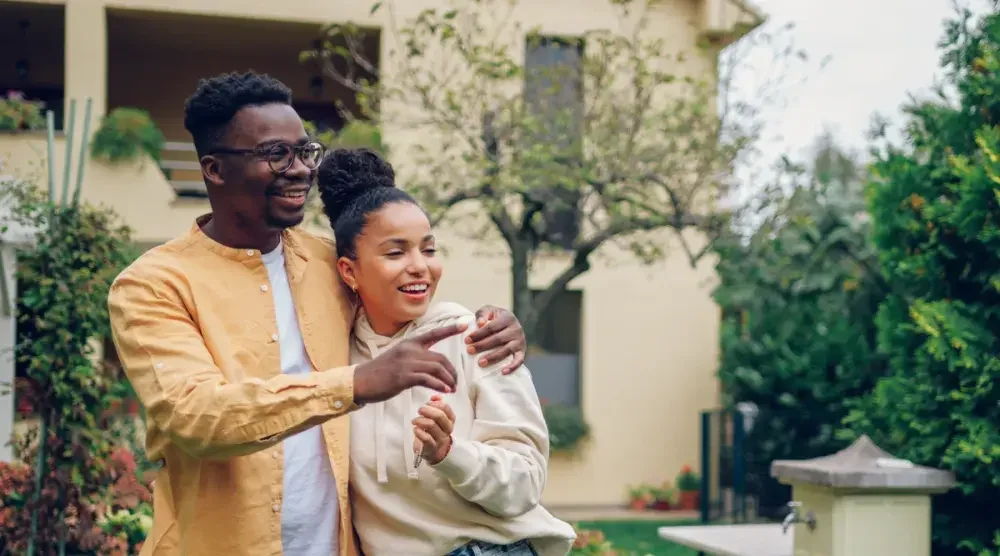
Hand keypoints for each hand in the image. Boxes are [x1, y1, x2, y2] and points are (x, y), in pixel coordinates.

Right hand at [353, 323, 467, 404]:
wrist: (361, 381)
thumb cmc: (380, 373)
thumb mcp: (398, 358)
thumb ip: (414, 358)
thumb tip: (431, 366)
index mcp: (409, 343)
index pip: (434, 333)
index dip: (450, 329)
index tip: (465, 325)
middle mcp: (410, 350)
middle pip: (440, 358)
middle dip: (452, 371)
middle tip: (455, 382)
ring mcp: (407, 363)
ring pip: (437, 368)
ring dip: (448, 380)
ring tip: (452, 389)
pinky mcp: (404, 377)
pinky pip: (428, 379)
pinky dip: (439, 385)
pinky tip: (444, 391)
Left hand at [412, 395, 455, 464]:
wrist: (435, 453)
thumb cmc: (434, 432)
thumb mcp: (437, 419)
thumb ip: (436, 407)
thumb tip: (435, 396)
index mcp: (450, 420)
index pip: (446, 408)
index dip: (436, 403)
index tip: (428, 403)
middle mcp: (447, 429)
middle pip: (440, 416)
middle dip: (428, 410)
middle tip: (420, 409)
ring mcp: (440, 439)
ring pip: (432, 425)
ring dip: (421, 420)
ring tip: (414, 421)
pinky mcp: (432, 448)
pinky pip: (426, 438)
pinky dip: (419, 432)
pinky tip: (415, 430)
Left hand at [467, 306, 525, 374]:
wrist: (510, 322)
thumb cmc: (495, 318)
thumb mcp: (489, 310)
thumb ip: (482, 313)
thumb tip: (479, 323)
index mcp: (508, 318)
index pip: (491, 327)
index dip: (478, 334)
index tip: (466, 340)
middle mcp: (516, 329)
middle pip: (498, 339)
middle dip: (482, 346)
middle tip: (469, 351)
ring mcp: (520, 341)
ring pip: (506, 350)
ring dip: (493, 357)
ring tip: (480, 363)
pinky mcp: (522, 351)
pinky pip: (519, 360)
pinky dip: (512, 367)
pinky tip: (503, 372)